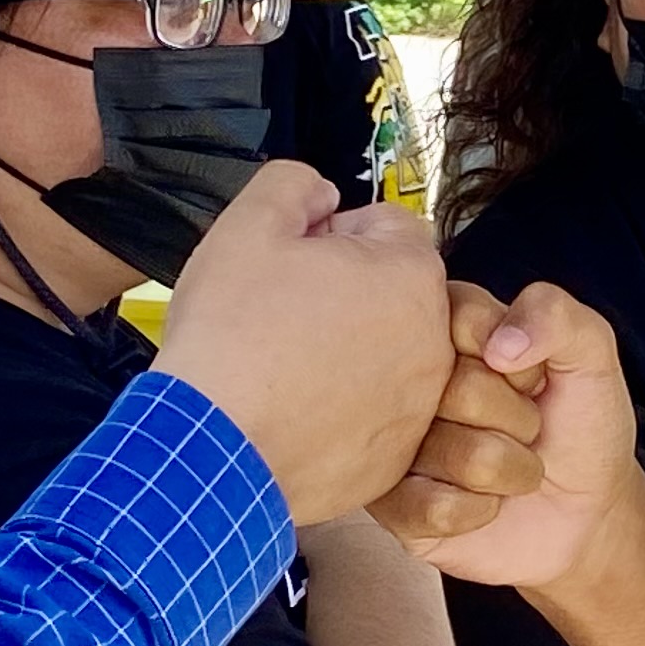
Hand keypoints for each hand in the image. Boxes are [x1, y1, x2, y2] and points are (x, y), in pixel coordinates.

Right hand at [154, 163, 451, 527]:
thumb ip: (294, 185)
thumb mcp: (247, 225)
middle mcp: (432, 342)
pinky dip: (340, 410)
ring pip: (384, 356)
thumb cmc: (232, 341)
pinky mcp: (394, 460)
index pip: (387, 226)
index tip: (294, 261)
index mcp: (410, 275)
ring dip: (344, 352)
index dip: (331, 235)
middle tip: (284, 315)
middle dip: (344, 294)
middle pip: (391, 293)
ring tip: (284, 366)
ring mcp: (418, 407)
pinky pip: (372, 417)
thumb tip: (318, 194)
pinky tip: (293, 410)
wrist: (212, 451)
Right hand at [375, 281, 638, 591]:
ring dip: (506, 471)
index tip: (532, 378)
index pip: (464, 319)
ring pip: (459, 456)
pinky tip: (482, 505)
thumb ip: (555, 314)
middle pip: (464, 391)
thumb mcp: (590, 355)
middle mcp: (408, 381)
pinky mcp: (392, 505)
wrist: (583, 513)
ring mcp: (395, 442)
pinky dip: (478, 512)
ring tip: (506, 469)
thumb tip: (499, 345)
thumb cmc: (580, 426)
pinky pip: (436, 508)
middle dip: (518, 420)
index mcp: (444, 327)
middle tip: (525, 430)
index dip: (517, 362)